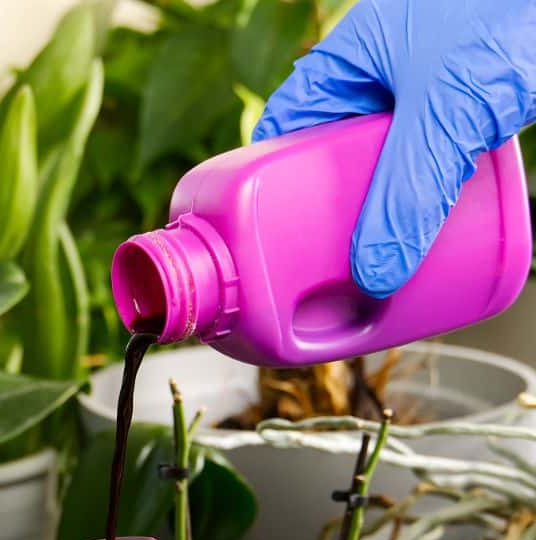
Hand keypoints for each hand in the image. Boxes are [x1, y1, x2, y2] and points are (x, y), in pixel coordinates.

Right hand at [252, 0, 535, 297]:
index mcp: (344, 64)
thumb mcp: (447, 110)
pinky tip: (436, 232)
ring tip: (384, 263)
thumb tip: (375, 272)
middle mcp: (379, 80)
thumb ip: (410, 192)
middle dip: (335, 217)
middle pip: (335, 164)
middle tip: (332, 268)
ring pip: (390, 171)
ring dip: (390, 215)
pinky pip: (438, 166)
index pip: (284, 136)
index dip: (271, 191)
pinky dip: (435, 201)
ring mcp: (427, 94)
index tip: (270, 243)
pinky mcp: (472, 108)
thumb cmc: (509, 8)